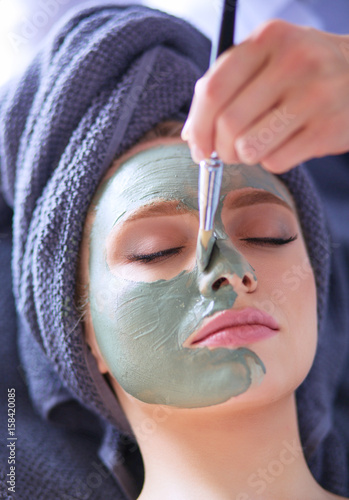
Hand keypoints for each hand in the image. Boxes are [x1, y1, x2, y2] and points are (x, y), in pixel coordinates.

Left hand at [181, 20, 348, 172]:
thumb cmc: (304, 72)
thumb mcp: (267, 60)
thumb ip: (227, 86)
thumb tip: (191, 135)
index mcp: (268, 39)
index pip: (213, 90)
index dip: (197, 126)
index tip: (197, 146)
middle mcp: (293, 62)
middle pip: (228, 124)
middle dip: (220, 149)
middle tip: (227, 152)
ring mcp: (314, 95)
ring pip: (249, 147)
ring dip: (245, 156)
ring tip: (257, 146)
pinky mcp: (327, 129)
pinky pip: (276, 161)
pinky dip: (273, 160)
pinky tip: (286, 144)